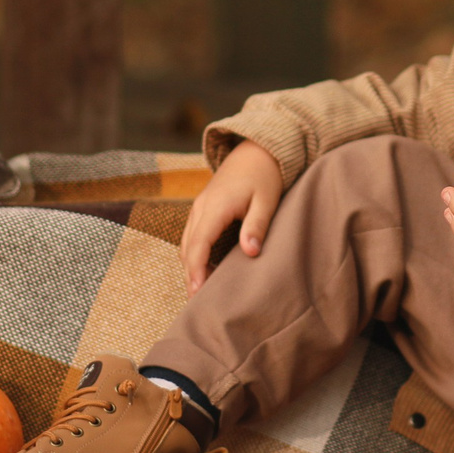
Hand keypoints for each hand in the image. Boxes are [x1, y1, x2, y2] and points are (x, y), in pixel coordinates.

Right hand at [181, 140, 283, 292]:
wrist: (256, 150)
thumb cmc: (265, 176)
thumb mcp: (266, 200)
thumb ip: (257, 225)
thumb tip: (250, 251)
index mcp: (215, 206)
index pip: (198, 244)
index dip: (196, 269)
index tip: (197, 292)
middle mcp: (201, 208)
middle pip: (187, 247)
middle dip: (190, 274)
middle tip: (196, 302)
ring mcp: (199, 207)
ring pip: (187, 243)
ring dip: (190, 266)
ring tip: (199, 291)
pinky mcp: (203, 209)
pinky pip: (192, 236)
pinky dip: (194, 254)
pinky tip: (206, 269)